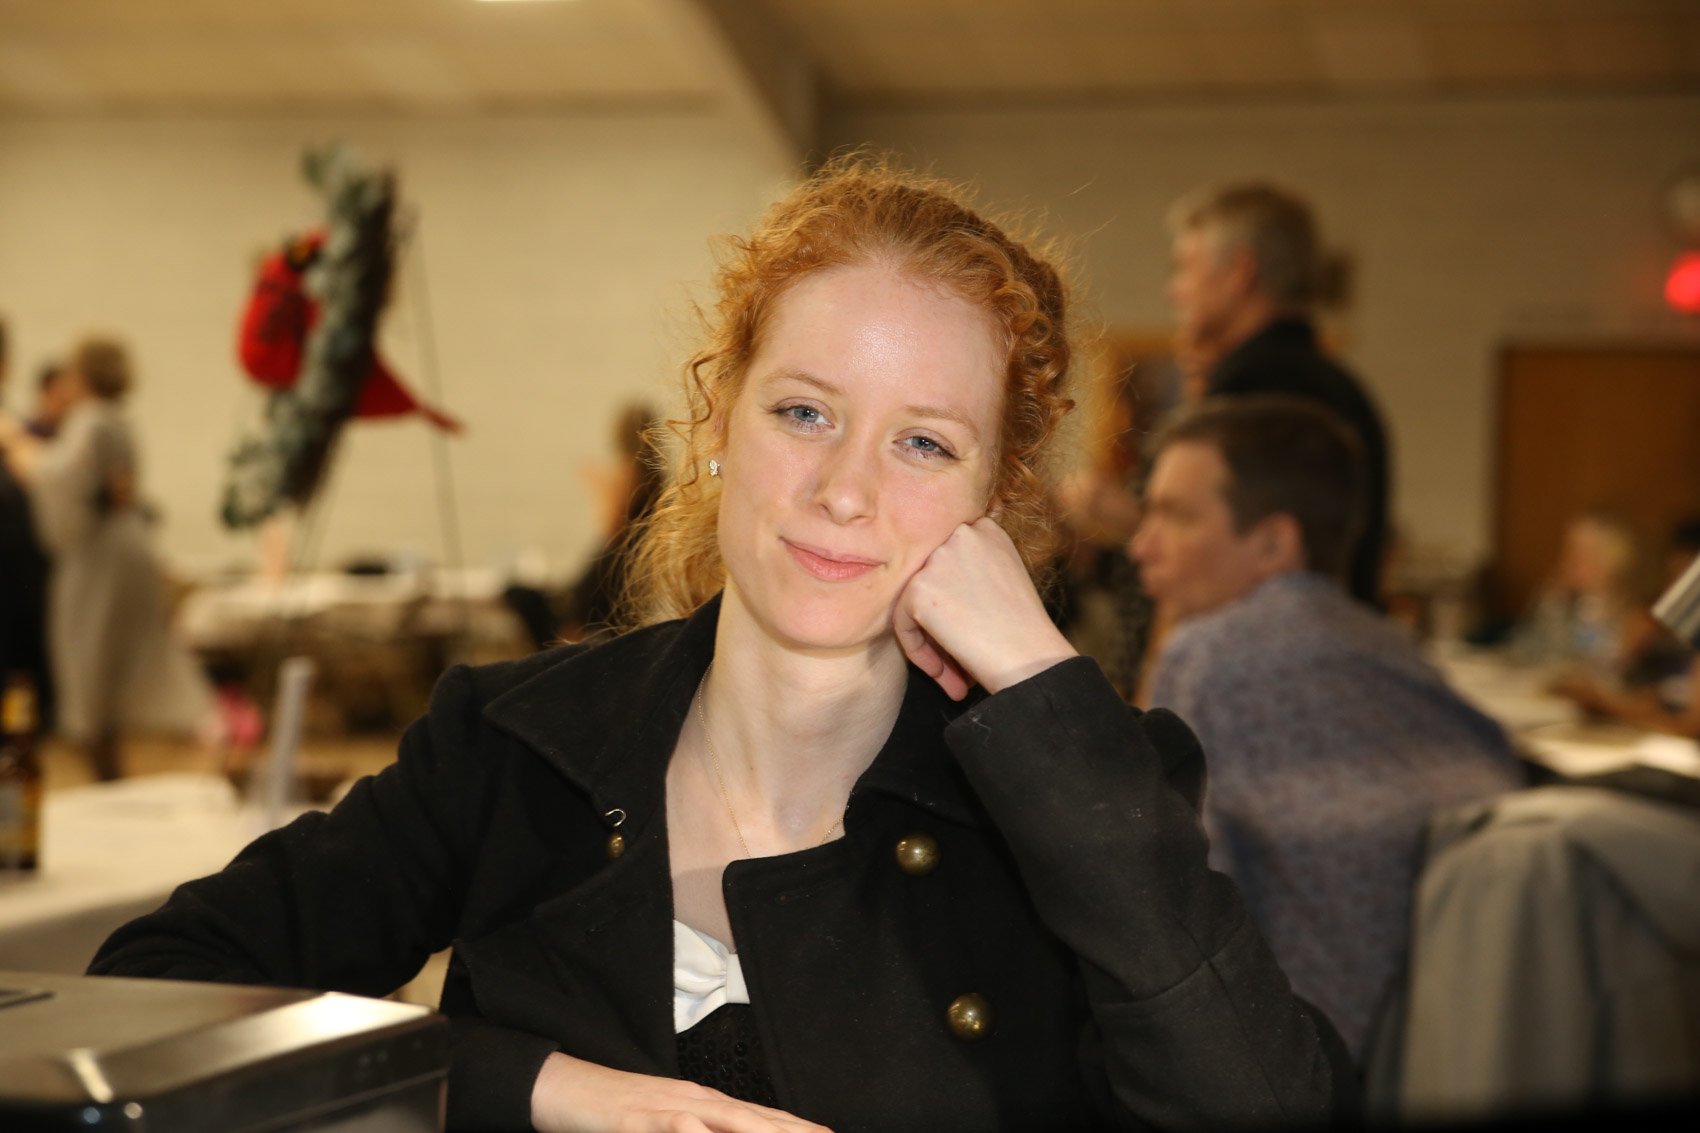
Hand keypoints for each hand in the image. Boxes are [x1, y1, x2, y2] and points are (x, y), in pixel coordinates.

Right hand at [531, 1052, 832, 1132]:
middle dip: (792, 1131)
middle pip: (752, 1118)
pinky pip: (670, 1128)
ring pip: (720, 1121)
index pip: (759, 1117)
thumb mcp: (663, 1124)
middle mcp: (692, 1101)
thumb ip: (694, 1129)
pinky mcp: (635, 1121)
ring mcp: (665, 1108)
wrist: (564, 1086)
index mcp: (701, 1103)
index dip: (794, 1127)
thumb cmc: (616, 1111)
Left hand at [894, 516, 1075, 699]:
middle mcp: (960, 536)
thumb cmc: (1024, 629)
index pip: (950, 561)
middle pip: (931, 580)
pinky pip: (903, 623)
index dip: (954, 598)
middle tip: (958, 662)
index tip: (969, 629)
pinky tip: (943, 675)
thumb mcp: (1004, 579)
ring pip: (914, 602)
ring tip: (954, 676)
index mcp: (984, 531)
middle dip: (939, 622)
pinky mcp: (919, 588)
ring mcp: (938, 559)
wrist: (1030, 657)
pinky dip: (918, 652)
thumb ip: (970, 571)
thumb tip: (937, 587)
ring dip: (931, 642)